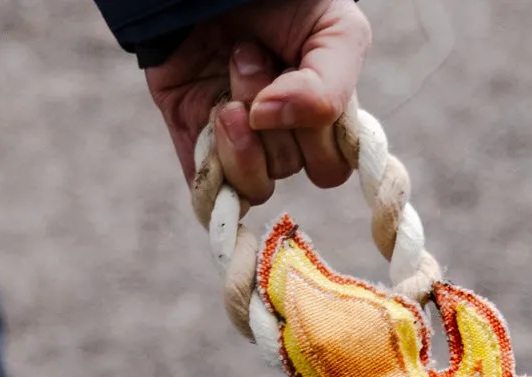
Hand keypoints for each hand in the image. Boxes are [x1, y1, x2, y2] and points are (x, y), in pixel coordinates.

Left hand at [146, 1, 371, 202]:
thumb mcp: (334, 28)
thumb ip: (330, 86)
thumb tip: (272, 119)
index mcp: (322, 116)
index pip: (331, 166)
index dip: (319, 136)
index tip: (303, 74)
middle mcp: (282, 136)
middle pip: (293, 169)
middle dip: (277, 116)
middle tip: (253, 54)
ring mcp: (239, 144)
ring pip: (257, 184)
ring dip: (244, 126)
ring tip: (230, 67)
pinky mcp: (198, 147)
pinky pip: (217, 194)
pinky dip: (218, 167)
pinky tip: (213, 115)